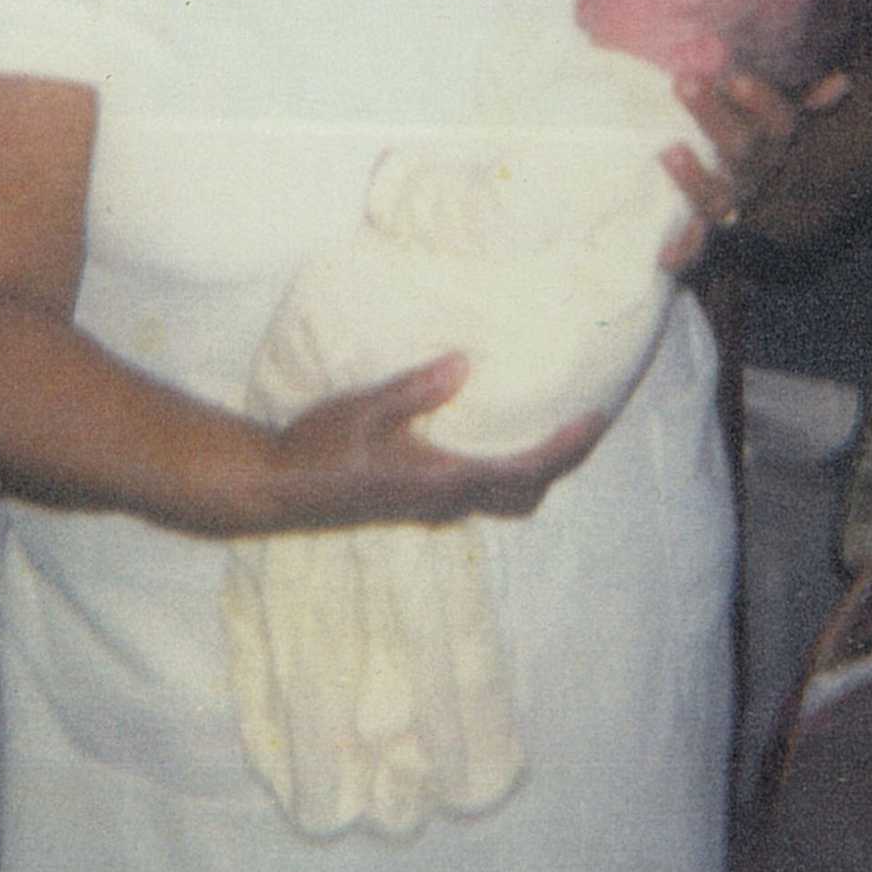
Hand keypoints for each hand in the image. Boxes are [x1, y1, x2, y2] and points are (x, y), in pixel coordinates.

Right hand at [271, 352, 606, 529]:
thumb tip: (464, 364)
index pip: (522, 471)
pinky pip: (481, 493)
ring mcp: (432, 507)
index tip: (593, 418)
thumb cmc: (316, 447)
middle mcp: (445, 501)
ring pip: (505, 499)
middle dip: (561, 462)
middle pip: (526, 494)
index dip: (564, 448)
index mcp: (440, 479)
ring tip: (549, 426)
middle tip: (584, 422)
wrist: (278, 490)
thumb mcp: (362, 408)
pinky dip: (506, 471)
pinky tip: (496, 438)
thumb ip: (414, 390)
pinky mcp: (419, 502)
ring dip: (535, 471)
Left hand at [656, 67, 850, 270]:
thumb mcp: (785, 118)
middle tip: (684, 83)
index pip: (780, 124)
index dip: (762, 104)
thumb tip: (842, 81)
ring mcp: (735, 204)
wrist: (772, 212)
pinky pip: (697, 248)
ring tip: (668, 152)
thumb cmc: (764, 142)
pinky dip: (682, 252)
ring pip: (719, 198)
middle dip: (713, 118)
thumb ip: (806, 99)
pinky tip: (665, 255)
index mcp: (780, 144)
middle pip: (742, 151)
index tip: (736, 80)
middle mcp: (759, 176)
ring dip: (695, 180)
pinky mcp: (710, 230)